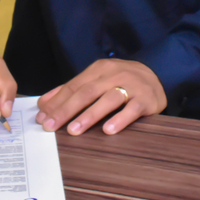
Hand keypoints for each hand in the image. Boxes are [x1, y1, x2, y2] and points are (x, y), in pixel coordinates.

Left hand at [36, 58, 165, 135]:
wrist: (157, 76)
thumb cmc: (121, 82)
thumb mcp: (97, 80)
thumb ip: (72, 90)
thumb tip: (43, 103)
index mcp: (100, 69)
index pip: (74, 85)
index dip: (57, 102)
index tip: (42, 117)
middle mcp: (115, 74)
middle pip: (88, 91)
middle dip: (67, 109)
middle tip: (52, 125)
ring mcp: (132, 85)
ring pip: (108, 99)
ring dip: (90, 115)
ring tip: (74, 130)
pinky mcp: (147, 99)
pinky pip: (132, 109)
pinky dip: (120, 119)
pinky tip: (108, 130)